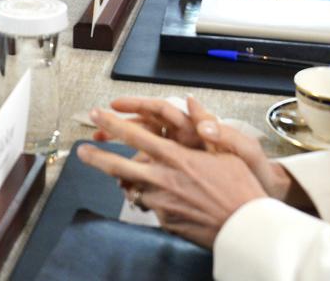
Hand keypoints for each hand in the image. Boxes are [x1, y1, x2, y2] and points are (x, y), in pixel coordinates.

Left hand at [77, 101, 298, 247]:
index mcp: (175, 157)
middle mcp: (163, 179)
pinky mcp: (165, 221)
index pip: (134, 136)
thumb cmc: (241, 188)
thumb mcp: (228, 150)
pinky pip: (149, 207)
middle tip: (82, 150)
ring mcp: (161, 203)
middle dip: (96, 156)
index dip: (112, 124)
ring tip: (119, 179)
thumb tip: (192, 101)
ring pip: (131, 189)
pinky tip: (156, 199)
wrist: (247, 228)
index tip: (96, 115)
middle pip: (118, 166)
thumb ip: (206, 124)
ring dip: (123, 183)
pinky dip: (149, 200)